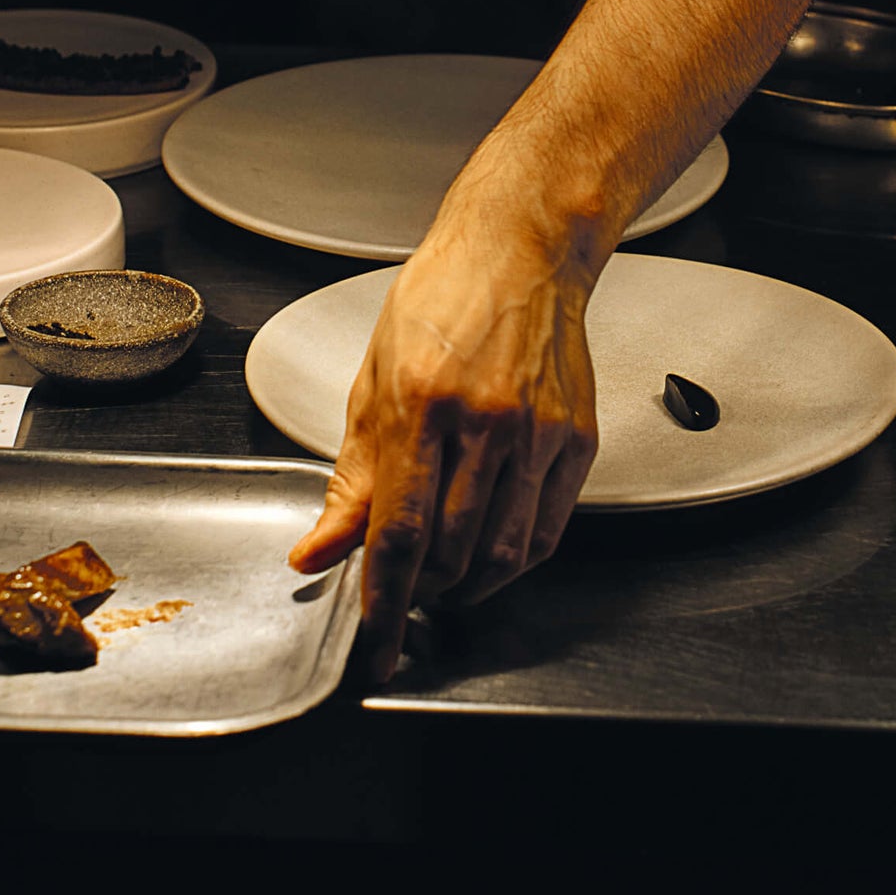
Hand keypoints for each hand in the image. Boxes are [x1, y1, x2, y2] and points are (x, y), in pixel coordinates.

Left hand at [287, 212, 599, 683]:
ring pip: (503, 552)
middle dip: (420, 594)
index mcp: (421, 404)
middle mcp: (485, 421)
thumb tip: (319, 549)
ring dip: (467, 586)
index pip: (397, 531)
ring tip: (443, 584)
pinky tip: (492, 558)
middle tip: (403, 603)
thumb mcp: (373, 382)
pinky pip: (548, 530)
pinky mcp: (576, 438)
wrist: (520, 251)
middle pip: (450, 551)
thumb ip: (351, 478)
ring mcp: (538, 432)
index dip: (383, 600)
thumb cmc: (443, 302)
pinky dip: (516, 562)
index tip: (376, 642)